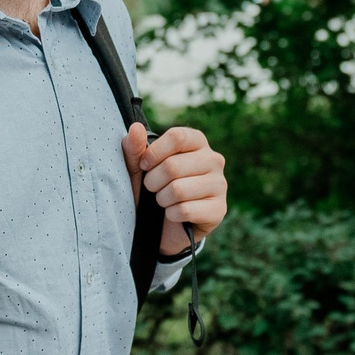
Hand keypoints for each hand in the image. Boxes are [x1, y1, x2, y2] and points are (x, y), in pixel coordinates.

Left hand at [122, 123, 228, 255]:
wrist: (161, 227)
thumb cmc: (152, 189)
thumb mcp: (138, 169)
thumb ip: (134, 148)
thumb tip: (135, 127)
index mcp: (197, 142)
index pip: (177, 137)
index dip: (154, 153)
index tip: (144, 165)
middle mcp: (213, 160)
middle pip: (173, 166)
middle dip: (153, 182)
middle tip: (152, 189)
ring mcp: (220, 185)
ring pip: (178, 190)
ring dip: (161, 199)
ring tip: (163, 201)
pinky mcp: (219, 210)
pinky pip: (185, 210)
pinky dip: (172, 215)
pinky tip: (174, 214)